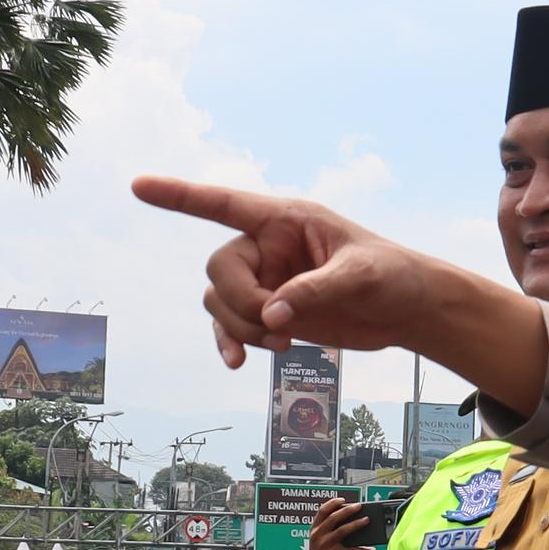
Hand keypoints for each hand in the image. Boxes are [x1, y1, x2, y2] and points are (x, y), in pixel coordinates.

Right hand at [133, 176, 548, 409]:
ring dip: (242, 327)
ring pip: (220, 300)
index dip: (180, 195)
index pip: (224, 203)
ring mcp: (267, 280)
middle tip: (278, 325)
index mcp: (286, 219)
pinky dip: (231, 342)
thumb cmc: (393, 276)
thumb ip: (316, 291)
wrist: (409, 310)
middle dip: (240, 301)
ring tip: (284, 342)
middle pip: (220, 267)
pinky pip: (229, 325)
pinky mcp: (271, 312)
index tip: (139, 186)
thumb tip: (273, 316)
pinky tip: (239, 363)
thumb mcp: (362, 276)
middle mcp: (269, 246)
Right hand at [307, 499, 369, 549]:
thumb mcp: (320, 540)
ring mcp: (326, 545)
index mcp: (314, 529)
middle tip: (359, 506)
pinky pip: (351, 549)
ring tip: (367, 520)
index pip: (322, 511)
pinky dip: (363, 549)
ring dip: (356, 524)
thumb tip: (349, 518)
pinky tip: (371, 548)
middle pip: (334, 518)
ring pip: (343, 531)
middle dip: (347, 510)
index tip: (343, 499)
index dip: (332, 503)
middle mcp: (318, 535)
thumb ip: (329, 528)